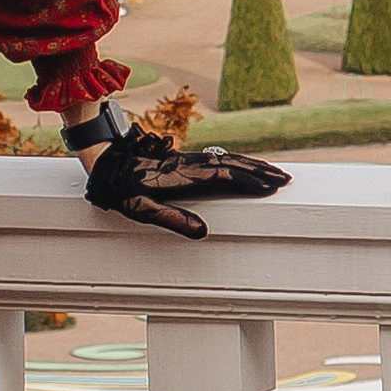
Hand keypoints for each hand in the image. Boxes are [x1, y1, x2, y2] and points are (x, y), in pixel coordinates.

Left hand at [82, 131, 289, 236]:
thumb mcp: (141, 210)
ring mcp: (187, 160)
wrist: (104, 162)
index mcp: (182, 177)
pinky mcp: (184, 159)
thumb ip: (172, 220)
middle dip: (260, 171)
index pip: (223, 177)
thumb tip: (203, 232)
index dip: (249, 181)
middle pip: (232, 164)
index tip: (272, 186)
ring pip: (226, 159)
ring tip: (273, 171)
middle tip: (285, 178)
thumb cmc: (120, 189)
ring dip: (252, 164)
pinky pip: (217, 158)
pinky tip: (243, 166)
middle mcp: (189, 165)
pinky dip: (237, 161)